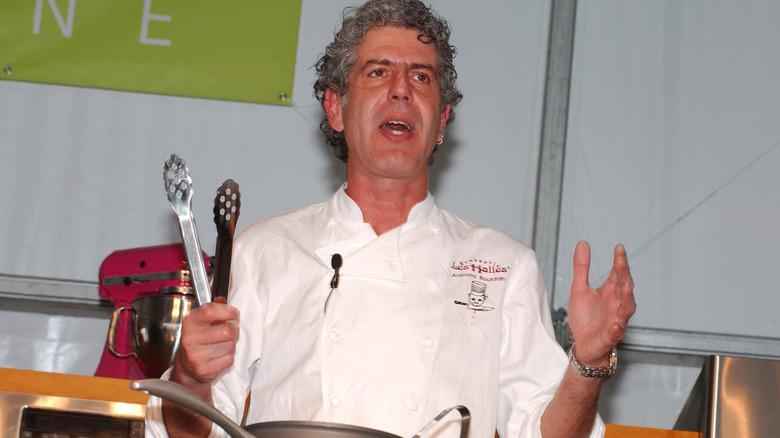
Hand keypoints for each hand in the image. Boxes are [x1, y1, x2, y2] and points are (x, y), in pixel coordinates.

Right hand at [170, 297, 239, 396]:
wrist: (187, 368)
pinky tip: (219, 356)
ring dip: (230, 344)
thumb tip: (222, 300)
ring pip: (230, 345)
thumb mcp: (200, 321)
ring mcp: (196, 356)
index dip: (228, 311)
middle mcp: (190, 338)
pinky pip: (229, 359)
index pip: (211, 311)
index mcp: (189, 322)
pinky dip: (228, 357)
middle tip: (230, 331)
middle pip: (227, 330)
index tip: (234, 314)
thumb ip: (213, 308)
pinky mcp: (204, 370)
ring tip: (221, 345)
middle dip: (234, 330)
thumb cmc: (197, 341)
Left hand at [567, 241, 634, 365]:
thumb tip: (583, 243)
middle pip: (624, 286)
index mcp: (610, 291)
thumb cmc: (585, 318)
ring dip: (627, 298)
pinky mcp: (610, 336)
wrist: (583, 345)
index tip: (619, 247)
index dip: (619, 260)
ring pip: (626, 308)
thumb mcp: (579, 289)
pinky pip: (616, 332)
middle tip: (621, 260)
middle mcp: (617, 303)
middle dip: (624, 274)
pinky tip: (616, 323)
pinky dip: (617, 328)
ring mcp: (616, 319)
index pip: (617, 273)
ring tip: (626, 287)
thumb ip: (581, 267)